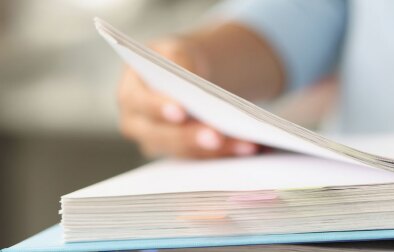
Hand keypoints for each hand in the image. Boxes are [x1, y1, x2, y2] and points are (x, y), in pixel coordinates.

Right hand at [117, 38, 259, 158]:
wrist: (184, 77)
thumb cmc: (176, 61)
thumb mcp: (175, 51)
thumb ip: (179, 61)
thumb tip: (193, 79)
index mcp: (131, 95)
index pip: (143, 104)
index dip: (160, 108)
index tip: (181, 112)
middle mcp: (138, 125)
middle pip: (164, 136)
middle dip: (193, 137)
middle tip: (217, 136)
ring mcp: (158, 143)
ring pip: (187, 152)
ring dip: (218, 150)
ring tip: (246, 144)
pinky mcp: (180, 154)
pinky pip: (203, 158)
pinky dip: (227, 153)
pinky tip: (250, 147)